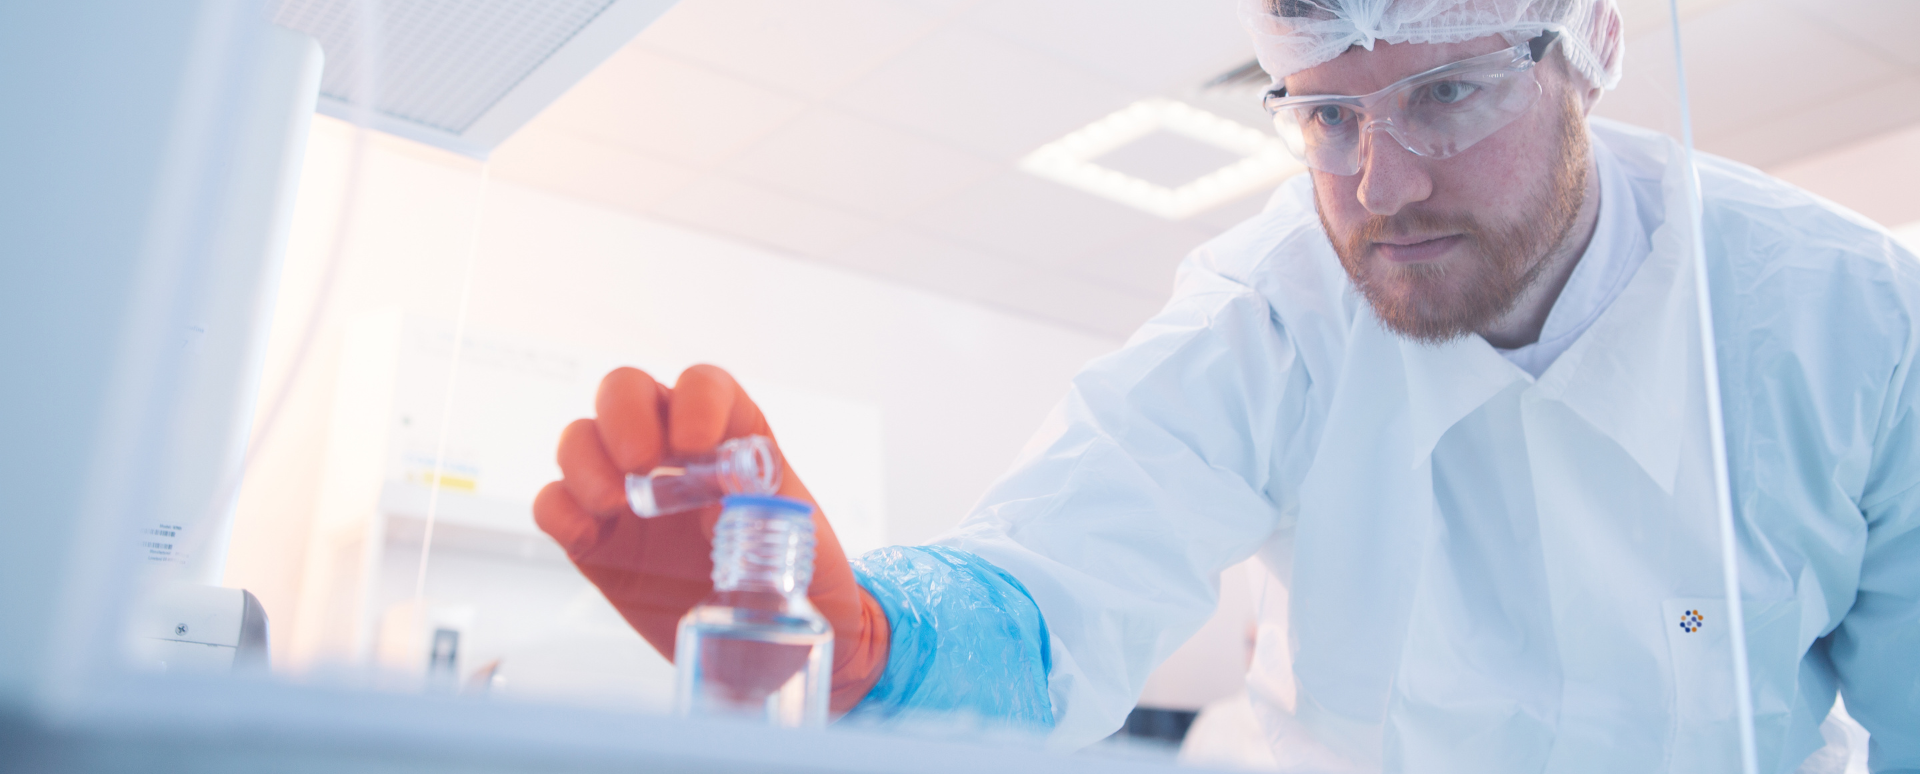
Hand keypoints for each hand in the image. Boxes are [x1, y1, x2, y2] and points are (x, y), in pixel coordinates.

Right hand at [532, 365, 887, 713]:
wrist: (777, 644)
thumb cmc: (800, 576)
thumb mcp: (798, 537)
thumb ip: (766, 507)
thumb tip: (724, 493)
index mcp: (730, 434)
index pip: (703, 386)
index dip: (696, 401)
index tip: (698, 443)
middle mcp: (670, 450)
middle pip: (624, 391)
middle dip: (624, 414)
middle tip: (642, 461)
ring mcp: (627, 492)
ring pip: (579, 440)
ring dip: (586, 462)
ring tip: (614, 505)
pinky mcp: (595, 539)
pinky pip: (555, 506)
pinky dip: (559, 511)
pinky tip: (585, 535)